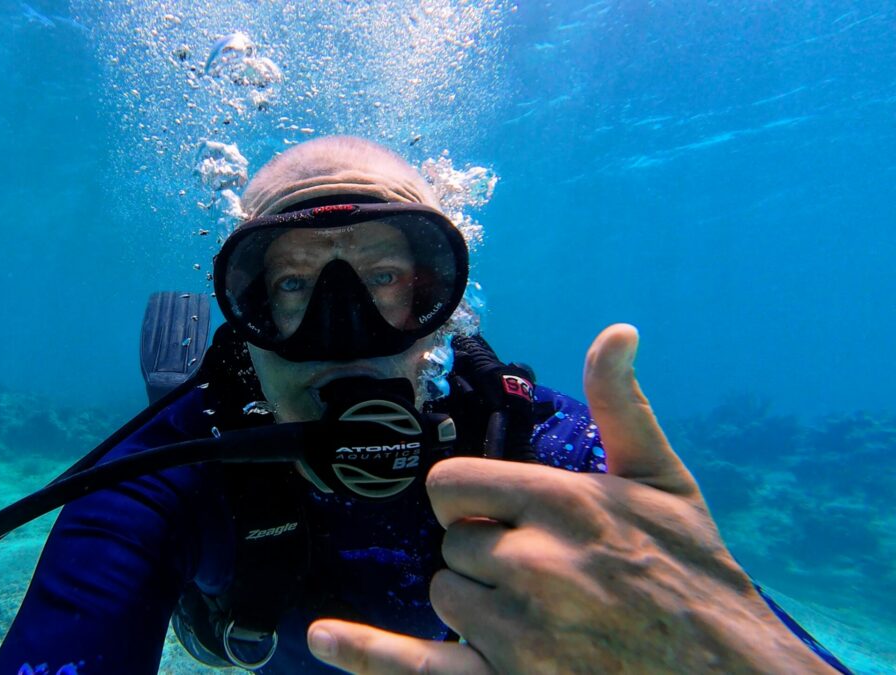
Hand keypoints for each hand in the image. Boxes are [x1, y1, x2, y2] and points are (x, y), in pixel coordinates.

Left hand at [307, 324, 833, 673]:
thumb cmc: (698, 579)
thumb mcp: (667, 484)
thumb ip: (623, 408)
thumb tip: (616, 332)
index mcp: (565, 506)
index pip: (453, 483)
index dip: (471, 498)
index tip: (498, 511)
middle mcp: (535, 566)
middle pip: (452, 543)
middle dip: (486, 552)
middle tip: (544, 574)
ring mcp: (520, 634)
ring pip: (446, 597)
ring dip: (477, 605)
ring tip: (543, 617)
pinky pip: (418, 668)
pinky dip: (367, 653)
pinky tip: (325, 636)